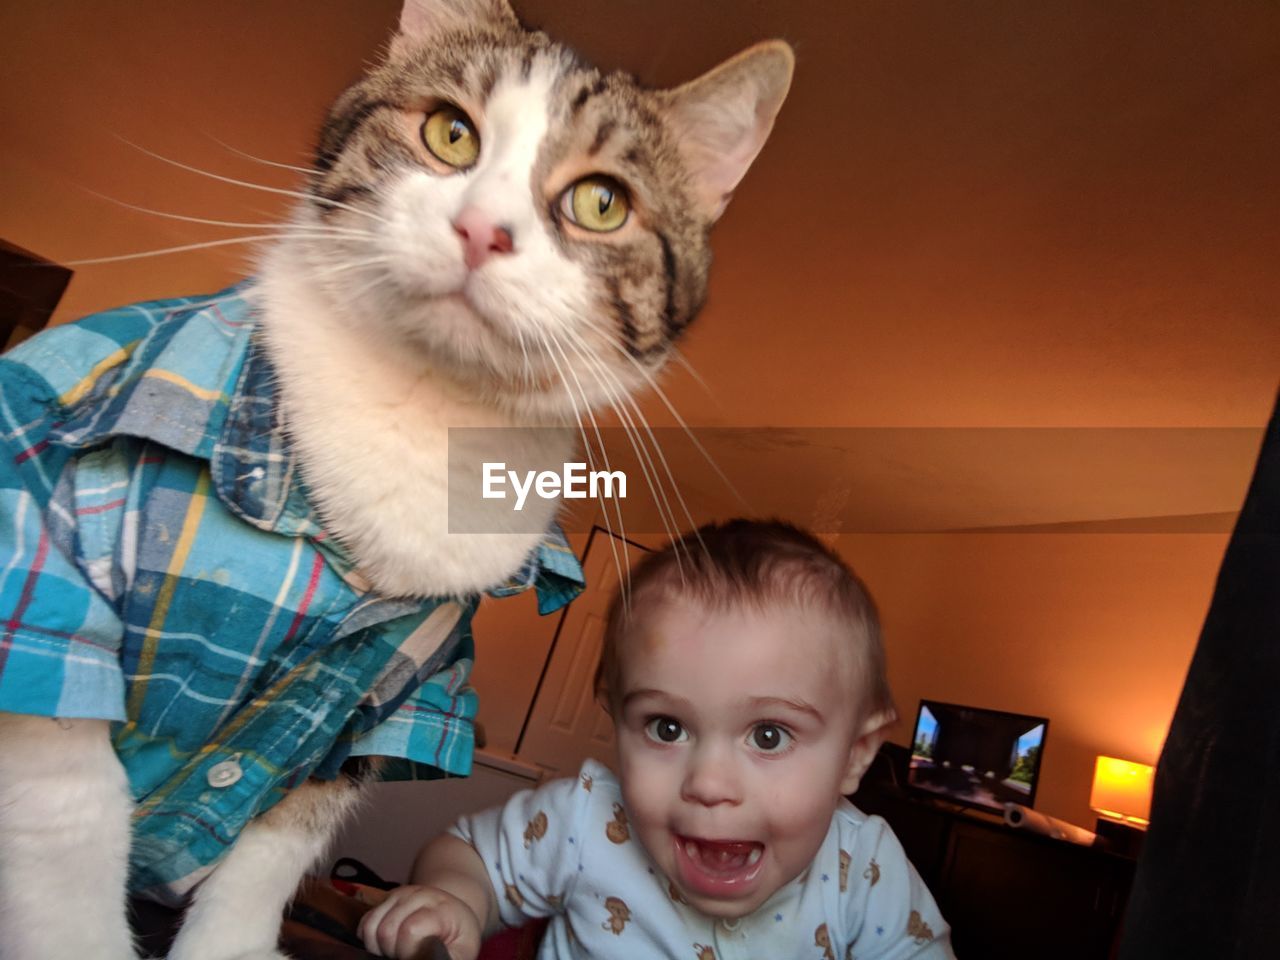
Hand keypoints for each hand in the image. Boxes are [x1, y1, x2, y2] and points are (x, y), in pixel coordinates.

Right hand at [358, 884, 482, 959]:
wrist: (454, 913)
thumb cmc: (458, 936)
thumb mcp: (462, 950)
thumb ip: (445, 958)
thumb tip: (425, 959)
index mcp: (442, 908)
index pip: (410, 930)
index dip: (409, 951)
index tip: (420, 956)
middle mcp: (419, 894)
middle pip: (386, 930)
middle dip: (393, 952)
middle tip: (409, 954)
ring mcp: (401, 894)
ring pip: (371, 927)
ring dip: (380, 947)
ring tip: (400, 950)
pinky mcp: (386, 898)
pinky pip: (365, 923)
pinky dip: (371, 939)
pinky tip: (389, 943)